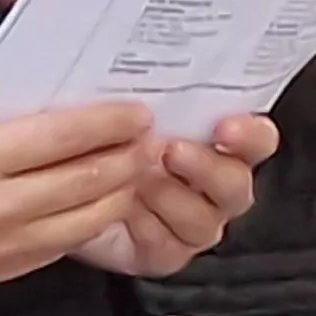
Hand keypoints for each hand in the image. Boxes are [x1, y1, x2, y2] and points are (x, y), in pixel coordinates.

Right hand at [0, 106, 155, 288]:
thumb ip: (18, 130)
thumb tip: (83, 121)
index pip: (66, 137)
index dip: (113, 124)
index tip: (137, 115)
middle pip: (88, 181)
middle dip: (130, 158)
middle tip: (148, 141)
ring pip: (87, 220)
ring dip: (120, 193)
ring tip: (133, 171)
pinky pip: (62, 247)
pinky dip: (87, 222)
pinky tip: (97, 203)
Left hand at [73, 116, 277, 279]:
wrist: (58, 181)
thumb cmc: (97, 138)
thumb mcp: (126, 106)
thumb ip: (154, 96)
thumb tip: (162, 64)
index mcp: (218, 142)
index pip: (257, 138)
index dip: (251, 134)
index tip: (227, 127)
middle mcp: (213, 184)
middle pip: (237, 183)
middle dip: (207, 168)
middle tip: (172, 152)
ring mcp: (194, 221)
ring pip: (206, 221)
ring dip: (171, 199)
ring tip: (136, 180)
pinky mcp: (167, 252)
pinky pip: (170, 247)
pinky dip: (146, 228)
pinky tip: (123, 207)